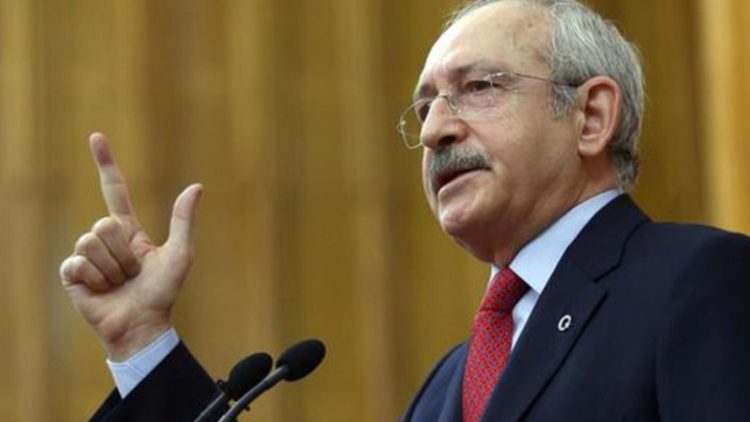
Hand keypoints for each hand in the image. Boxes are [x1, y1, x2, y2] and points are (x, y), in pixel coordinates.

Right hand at [59, 133, 202, 360]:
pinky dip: (95, 279)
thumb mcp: (180, 254)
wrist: (143, 325)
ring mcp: (86, 256)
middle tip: (133, 273)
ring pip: (90, 241)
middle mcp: (105, 239)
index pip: (115, 190)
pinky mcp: (72, 274)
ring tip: (120, 283)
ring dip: (112, 268)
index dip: (106, 164)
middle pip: (105, 224)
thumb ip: (184, 220)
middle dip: (123, 252)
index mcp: (129, 231)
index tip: (96, 137)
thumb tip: (197, 186)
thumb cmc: (162, 292)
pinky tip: (102, 291)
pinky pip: (78, 263)